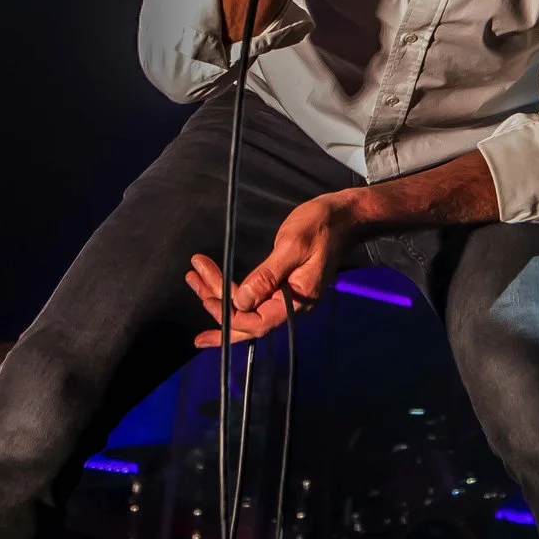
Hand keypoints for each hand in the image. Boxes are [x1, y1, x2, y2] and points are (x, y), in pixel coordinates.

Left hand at [184, 192, 364, 346]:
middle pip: (248, 321)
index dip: (231, 316)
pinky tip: (213, 288)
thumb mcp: (292, 246)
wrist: (344, 216)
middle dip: (217, 306)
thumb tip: (242, 301)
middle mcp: (291, 306)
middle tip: (193, 282)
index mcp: (298, 300)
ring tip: (194, 278)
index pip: (258, 323)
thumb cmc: (321, 227)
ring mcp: (286, 297)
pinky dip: (231, 292)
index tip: (209, 296)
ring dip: (219, 295)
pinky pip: (253, 298)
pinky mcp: (282, 286)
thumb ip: (267, 275)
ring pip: (247, 308)